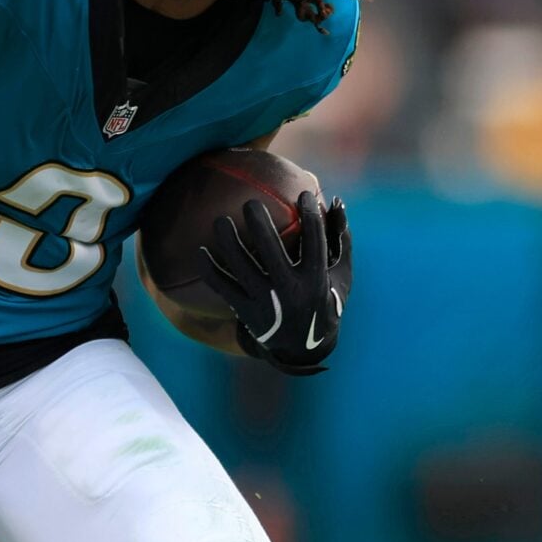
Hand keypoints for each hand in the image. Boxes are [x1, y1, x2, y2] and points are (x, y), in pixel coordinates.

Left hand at [202, 190, 350, 375]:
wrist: (302, 348)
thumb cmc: (324, 300)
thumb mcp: (341, 275)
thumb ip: (340, 239)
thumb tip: (335, 201)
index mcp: (316, 280)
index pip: (314, 242)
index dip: (310, 215)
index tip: (304, 193)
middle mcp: (290, 292)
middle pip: (272, 251)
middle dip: (260, 224)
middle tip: (250, 202)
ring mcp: (266, 303)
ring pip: (242, 267)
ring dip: (229, 242)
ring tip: (220, 220)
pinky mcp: (246, 312)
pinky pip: (223, 287)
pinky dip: (210, 269)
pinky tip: (200, 251)